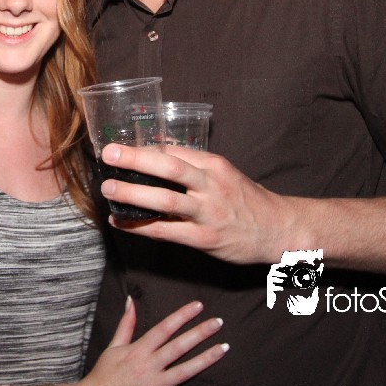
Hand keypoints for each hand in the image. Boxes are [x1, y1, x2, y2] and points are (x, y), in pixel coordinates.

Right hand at [65, 298, 227, 385]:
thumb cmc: (103, 375)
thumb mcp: (113, 346)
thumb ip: (126, 324)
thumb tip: (131, 300)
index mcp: (138, 351)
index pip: (164, 329)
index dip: (182, 316)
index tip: (198, 306)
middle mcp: (148, 367)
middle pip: (179, 347)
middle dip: (200, 333)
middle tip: (218, 322)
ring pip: (185, 371)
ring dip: (206, 359)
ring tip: (223, 348)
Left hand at [100, 143, 292, 264]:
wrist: (278, 229)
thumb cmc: (246, 199)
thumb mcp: (224, 173)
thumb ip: (193, 164)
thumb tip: (158, 150)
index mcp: (214, 165)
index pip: (173, 151)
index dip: (143, 148)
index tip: (119, 147)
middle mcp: (211, 185)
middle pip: (168, 167)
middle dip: (135, 160)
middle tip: (108, 155)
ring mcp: (208, 213)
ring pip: (165, 200)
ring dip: (132, 194)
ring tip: (108, 189)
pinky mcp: (205, 238)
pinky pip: (166, 231)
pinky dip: (140, 226)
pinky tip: (120, 222)